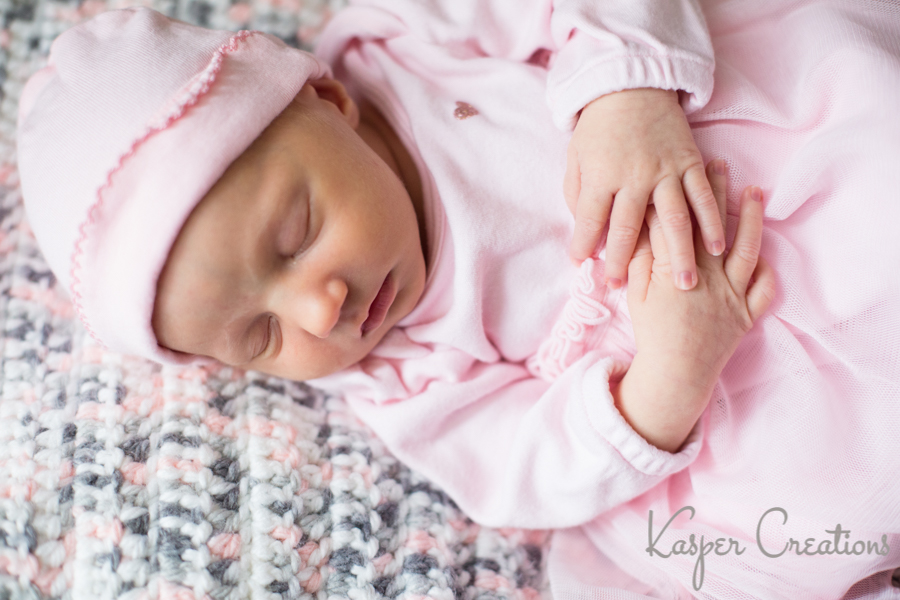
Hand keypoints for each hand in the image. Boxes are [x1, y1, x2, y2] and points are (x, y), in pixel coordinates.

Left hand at [564, 88, 725, 290]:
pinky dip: (711, 223)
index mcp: (601, 175)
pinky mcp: (689, 163)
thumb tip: (583, 230)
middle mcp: (634, 176)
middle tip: (622, 287)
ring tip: (683, 285)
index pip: (590, 219)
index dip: (583, 244)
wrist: (631, 85)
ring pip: (673, 219)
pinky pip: (703, 196)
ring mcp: (665, 171)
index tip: (581, 266)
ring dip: (678, 254)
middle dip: (622, 260)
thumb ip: (577, 195)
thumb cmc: (598, 127)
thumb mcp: (576, 157)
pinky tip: (716, 249)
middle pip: (628, 227)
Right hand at [610, 160, 775, 452]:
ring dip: (751, 218)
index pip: (678, 223)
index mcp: (679, 269)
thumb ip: (639, 260)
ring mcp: (732, 294)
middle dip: (715, 192)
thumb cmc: (652, 334)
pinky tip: (767, 254)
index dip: (677, 194)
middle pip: (713, 226)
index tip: (678, 168)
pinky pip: (763, 290)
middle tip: (718, 163)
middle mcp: (710, 276)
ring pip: (746, 249)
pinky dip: (767, 272)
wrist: (676, 374)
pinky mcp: (746, 314)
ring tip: (754, 191)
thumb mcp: (637, 294)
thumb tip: (637, 228)